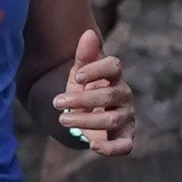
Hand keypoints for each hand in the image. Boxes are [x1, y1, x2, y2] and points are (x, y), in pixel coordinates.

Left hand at [49, 25, 134, 156]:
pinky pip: (124, 145)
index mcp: (114, 76)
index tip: (77, 76)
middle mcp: (124, 96)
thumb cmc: (84, 90)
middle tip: (56, 102)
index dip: (97, 70)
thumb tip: (88, 33)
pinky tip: (92, 145)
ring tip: (62, 119)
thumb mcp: (80, 73)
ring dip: (86, 120)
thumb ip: (84, 56)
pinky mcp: (124, 137)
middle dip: (81, 99)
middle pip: (109, 95)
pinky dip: (111, 148)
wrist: (84, 115)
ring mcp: (125, 117)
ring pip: (112, 119)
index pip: (114, 67)